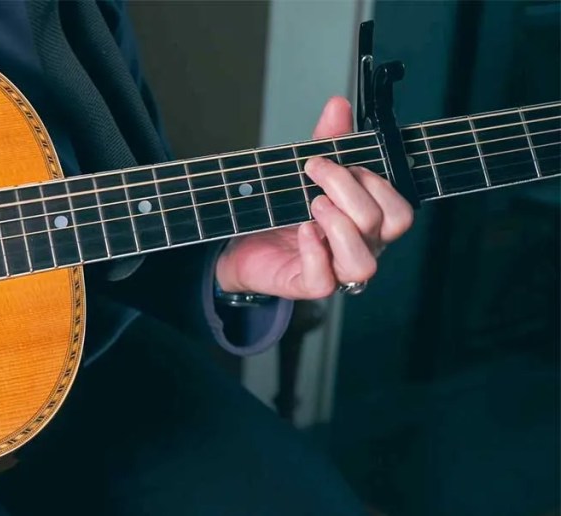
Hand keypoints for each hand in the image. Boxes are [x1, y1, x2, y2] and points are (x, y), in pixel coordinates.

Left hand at [214, 96, 413, 298]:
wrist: (242, 243)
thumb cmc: (283, 211)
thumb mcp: (307, 171)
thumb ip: (327, 140)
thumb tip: (338, 105)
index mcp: (370, 223)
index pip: (400, 210)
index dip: (377, 182)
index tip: (342, 160)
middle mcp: (361, 248)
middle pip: (383, 226)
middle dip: (349, 189)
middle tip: (314, 170)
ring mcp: (336, 272)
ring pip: (363, 263)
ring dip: (340, 225)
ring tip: (312, 204)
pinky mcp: (307, 286)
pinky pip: (324, 281)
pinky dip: (315, 251)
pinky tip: (301, 229)